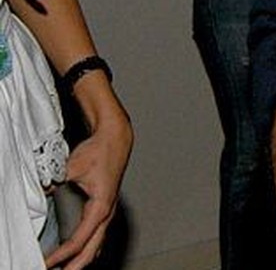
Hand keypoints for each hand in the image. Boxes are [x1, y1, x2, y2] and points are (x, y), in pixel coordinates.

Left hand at [44, 106, 132, 269]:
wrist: (115, 139)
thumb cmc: (99, 152)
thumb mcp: (71, 167)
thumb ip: (54, 183)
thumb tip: (40, 194)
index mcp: (101, 207)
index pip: (80, 240)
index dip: (62, 255)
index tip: (48, 263)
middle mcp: (107, 213)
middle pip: (92, 250)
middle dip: (75, 266)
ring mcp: (108, 212)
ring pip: (96, 246)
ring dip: (81, 260)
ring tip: (64, 269)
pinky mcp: (105, 209)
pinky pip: (97, 237)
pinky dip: (86, 249)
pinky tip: (76, 254)